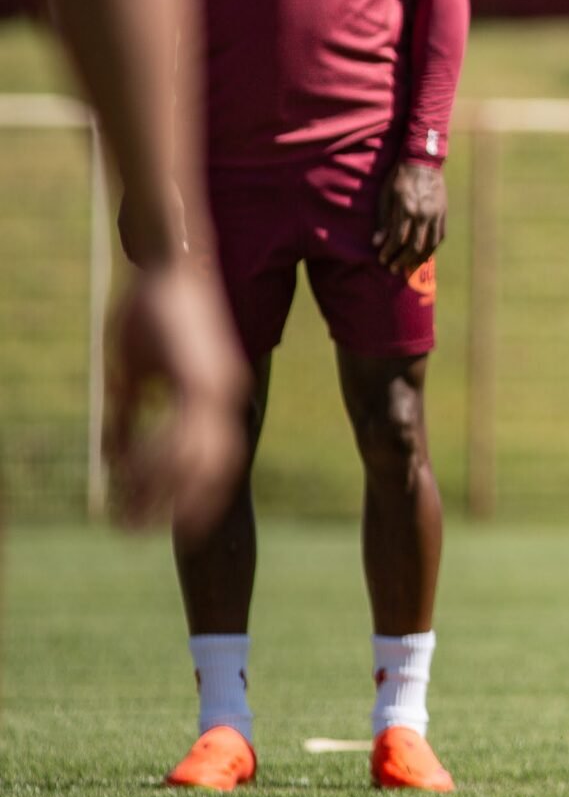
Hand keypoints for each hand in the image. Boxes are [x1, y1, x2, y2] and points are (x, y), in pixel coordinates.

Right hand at [106, 260, 246, 540]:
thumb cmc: (151, 310)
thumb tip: (115, 453)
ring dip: (160, 491)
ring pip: (193, 457)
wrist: (173, 263)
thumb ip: (130, 410)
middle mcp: (223, 395)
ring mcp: (215, 387)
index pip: (212, 456)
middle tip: (148, 534)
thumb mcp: (136, 369)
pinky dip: (150, 457)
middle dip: (183, 505)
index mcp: (216, 394)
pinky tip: (121, 475)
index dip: (195, 491)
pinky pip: (175, 432)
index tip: (174, 522)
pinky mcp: (196, 378)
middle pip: (211, 467)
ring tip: (130, 518)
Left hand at [375, 160, 446, 273]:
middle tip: (393, 268)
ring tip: (409, 266)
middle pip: (414, 246)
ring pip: (430, 245)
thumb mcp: (386, 196)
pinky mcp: (443, 213)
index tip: (382, 259)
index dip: (389, 252)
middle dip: (402, 260)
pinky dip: (432, 248)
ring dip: (418, 258)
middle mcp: (423, 215)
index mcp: (407, 209)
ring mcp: (435, 215)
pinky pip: (440, 236)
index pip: (398, 239)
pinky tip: (424, 254)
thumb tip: (377, 243)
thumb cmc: (399, 178)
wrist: (423, 163)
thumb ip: (383, 221)